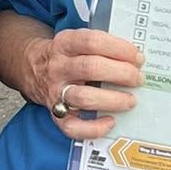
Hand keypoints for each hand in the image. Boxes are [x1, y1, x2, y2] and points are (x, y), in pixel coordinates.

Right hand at [29, 27, 143, 141]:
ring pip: (84, 97)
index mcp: (64, 44)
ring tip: (130, 100)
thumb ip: (101, 46)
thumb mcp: (76, 41)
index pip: (92, 42)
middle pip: (90, 68)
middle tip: (137, 78)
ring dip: (113, 100)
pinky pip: (72, 127)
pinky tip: (109, 121)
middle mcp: (58, 67)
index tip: (137, 57)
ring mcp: (56, 92)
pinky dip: (94, 128)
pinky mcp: (55, 114)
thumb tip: (135, 57)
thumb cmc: (66, 56)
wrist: (33, 68)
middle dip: (121, 73)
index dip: (119, 49)